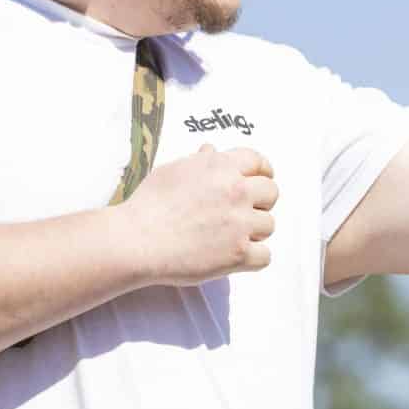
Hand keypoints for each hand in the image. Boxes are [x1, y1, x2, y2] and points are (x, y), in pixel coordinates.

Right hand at [123, 147, 277, 283]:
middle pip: (272, 193)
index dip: (262, 173)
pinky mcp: (239, 253)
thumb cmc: (148, 204)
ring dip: (254, 232)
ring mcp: (240, 223)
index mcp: (221, 166)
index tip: (258, 182)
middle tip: (241, 214)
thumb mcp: (171, 171)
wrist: (136, 240)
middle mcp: (236, 190)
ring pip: (269, 225)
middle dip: (260, 203)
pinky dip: (252, 259)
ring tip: (229, 237)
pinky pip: (265, 256)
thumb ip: (198, 161)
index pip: (259, 163)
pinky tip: (233, 257)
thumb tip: (212, 150)